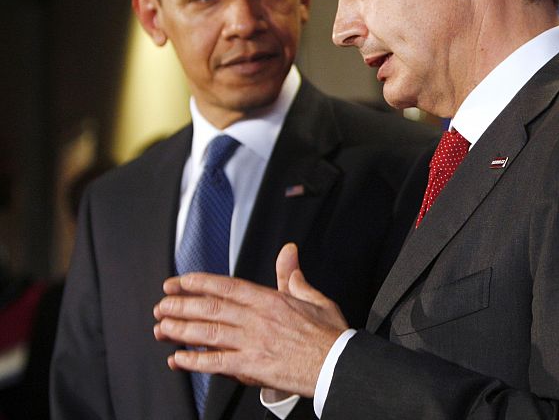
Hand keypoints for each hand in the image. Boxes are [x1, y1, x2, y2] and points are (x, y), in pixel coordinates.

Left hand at [153, 243, 348, 396]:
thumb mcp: (313, 297)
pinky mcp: (253, 366)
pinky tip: (179, 358)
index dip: (198, 282)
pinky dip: (195, 361)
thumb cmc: (327, 334)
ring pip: (208, 332)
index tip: (178, 282)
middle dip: (181, 305)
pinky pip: (217, 363)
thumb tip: (288, 251)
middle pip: (211, 308)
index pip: (226, 286)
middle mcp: (257, 319)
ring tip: (161, 328)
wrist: (337, 365)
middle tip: (161, 305)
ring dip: (181, 329)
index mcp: (270, 300)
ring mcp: (253, 343)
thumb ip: (292, 275)